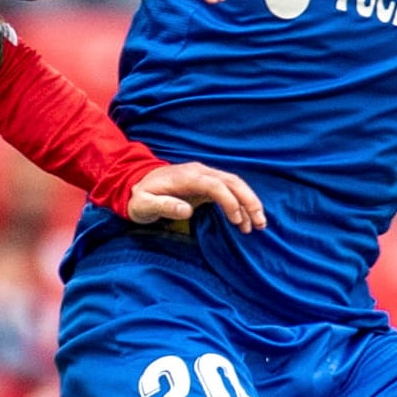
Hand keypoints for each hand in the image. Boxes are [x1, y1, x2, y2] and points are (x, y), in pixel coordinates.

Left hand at [125, 163, 265, 231]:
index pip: (215, 184)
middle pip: (231, 182)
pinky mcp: (206, 185)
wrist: (136, 184)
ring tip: (259, 225)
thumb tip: (187, 210)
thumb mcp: (143, 205)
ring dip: (249, 202)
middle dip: (248, 201)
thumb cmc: (139, 198)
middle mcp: (199, 172)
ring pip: (234, 185)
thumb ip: (163, 206)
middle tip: (259, 223)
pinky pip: (229, 191)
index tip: (237, 220)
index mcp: (187, 176)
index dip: (229, 201)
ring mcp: (204, 177)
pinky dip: (241, 203)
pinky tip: (247, 220)